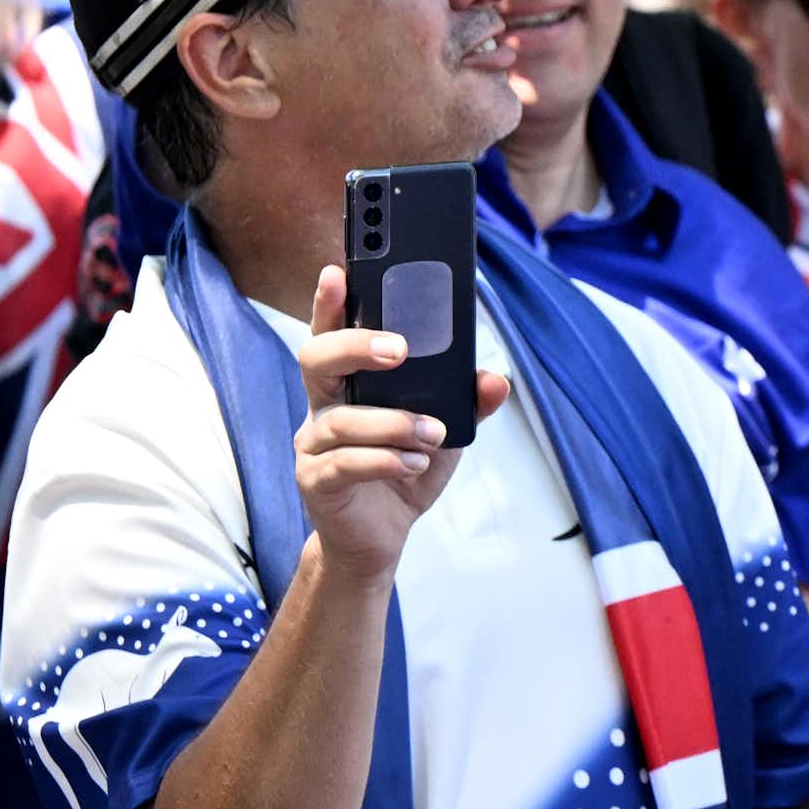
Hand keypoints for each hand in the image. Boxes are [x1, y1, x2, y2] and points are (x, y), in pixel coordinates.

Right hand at [293, 265, 508, 585]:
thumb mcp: (448, 431)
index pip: (333, 331)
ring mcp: (313, 443)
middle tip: (399, 349)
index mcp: (350, 382)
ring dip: (393, 423)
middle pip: (317, 359)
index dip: (331, 302)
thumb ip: (468, 402)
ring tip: (432, 434)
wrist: (382, 536)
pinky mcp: (316, 481)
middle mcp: (323, 405)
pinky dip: (385, 461)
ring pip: (341, 419)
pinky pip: (344, 463)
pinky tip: (413, 463)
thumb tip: (495, 379)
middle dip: (356, 346)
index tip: (339, 271)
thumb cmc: (406, 468)